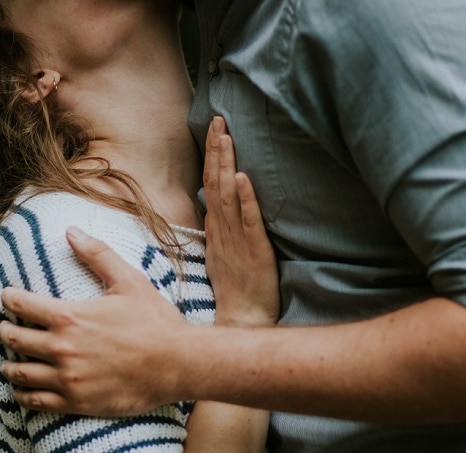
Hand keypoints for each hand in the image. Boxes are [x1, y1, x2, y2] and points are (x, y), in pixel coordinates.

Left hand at [0, 227, 185, 415]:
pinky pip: (36, 402)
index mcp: (69, 316)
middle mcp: (62, 348)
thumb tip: (71, 231)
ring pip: (19, 372)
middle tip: (4, 329)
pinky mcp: (76, 401)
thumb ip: (98, 254)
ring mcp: (67, 377)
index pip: (21, 305)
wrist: (177, 365)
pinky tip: (21, 391)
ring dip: (9, 365)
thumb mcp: (129, 281)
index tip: (8, 297)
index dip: (9, 298)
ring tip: (8, 362)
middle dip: (4, 331)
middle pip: (14, 338)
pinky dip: (22, 395)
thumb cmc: (155, 322)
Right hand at [203, 117, 279, 327]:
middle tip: (218, 118)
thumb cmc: (237, 292)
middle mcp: (223, 230)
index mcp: (216, 230)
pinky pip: (249, 222)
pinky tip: (244, 178)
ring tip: (227, 137)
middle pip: (216, 183)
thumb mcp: (225, 255)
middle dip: (217, 150)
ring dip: (227, 165)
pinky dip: (246, 199)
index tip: (215, 128)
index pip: (211, 185)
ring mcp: (236, 240)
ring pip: (228, 196)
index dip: (212, 156)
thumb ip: (223, 229)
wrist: (242, 321)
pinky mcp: (254, 252)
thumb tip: (221, 207)